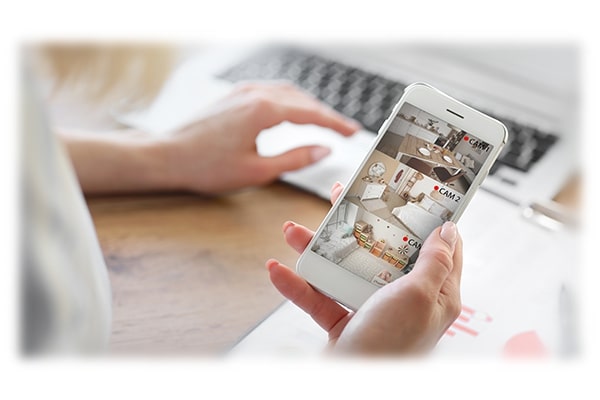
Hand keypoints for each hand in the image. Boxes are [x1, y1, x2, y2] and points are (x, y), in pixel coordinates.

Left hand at [164, 82, 360, 192]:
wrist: (168, 156)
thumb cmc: (206, 166)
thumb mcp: (257, 171)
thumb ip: (295, 159)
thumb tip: (324, 150)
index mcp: (263, 110)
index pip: (311, 114)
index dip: (336, 124)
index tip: (353, 132)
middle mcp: (255, 93)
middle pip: (303, 100)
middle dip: (326, 115)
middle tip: (345, 130)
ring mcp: (244, 91)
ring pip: (288, 93)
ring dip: (309, 107)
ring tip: (326, 123)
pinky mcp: (235, 95)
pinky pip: (272, 92)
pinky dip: (291, 102)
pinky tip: (295, 113)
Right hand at [266, 182, 462, 354]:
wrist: (349, 388)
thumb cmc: (391, 349)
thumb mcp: (417, 297)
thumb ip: (434, 263)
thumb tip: (448, 231)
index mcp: (433, 294)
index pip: (439, 247)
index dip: (426, 218)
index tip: (412, 193)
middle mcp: (405, 300)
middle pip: (383, 251)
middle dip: (358, 225)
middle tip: (342, 198)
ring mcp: (374, 310)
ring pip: (346, 270)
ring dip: (317, 251)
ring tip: (294, 232)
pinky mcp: (346, 323)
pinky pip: (321, 297)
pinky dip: (299, 286)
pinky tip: (280, 271)